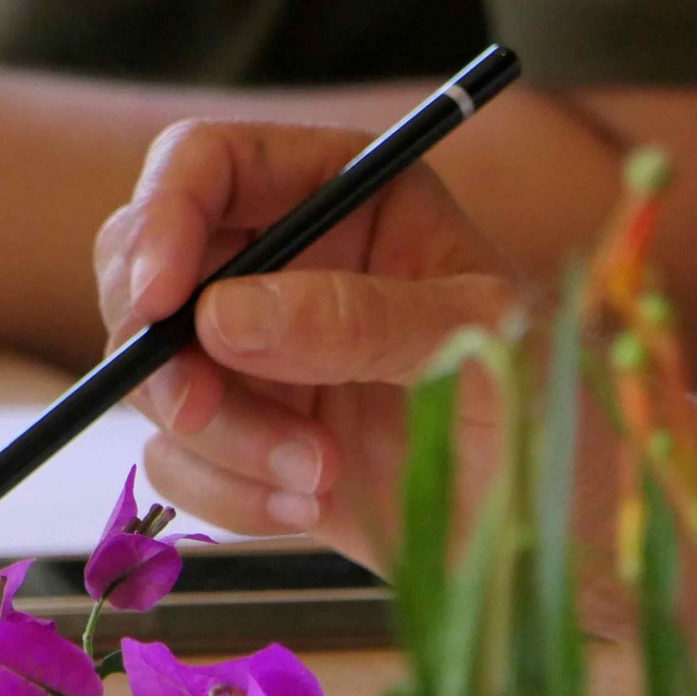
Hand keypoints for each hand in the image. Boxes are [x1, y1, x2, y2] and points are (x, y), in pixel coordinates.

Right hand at [94, 121, 521, 564]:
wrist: (556, 533)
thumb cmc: (546, 406)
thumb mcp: (474, 342)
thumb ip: (355, 318)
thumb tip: (221, 318)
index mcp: (343, 191)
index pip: (209, 162)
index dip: (163, 216)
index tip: (160, 300)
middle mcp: (282, 259)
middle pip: (141, 264)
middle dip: (160, 347)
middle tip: (202, 407)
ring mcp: (252, 351)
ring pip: (150, 372)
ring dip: (217, 436)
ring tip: (318, 478)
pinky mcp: (241, 436)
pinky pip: (174, 457)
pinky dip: (226, 492)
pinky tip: (308, 509)